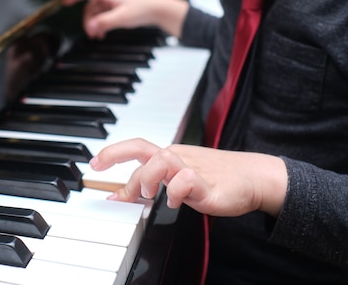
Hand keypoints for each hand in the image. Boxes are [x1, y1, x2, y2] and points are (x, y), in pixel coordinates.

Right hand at [62, 0, 188, 38]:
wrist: (159, 9)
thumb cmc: (143, 9)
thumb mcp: (122, 18)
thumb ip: (104, 22)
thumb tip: (89, 27)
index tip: (65, 3)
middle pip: (91, 6)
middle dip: (88, 20)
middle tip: (89, 33)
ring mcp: (115, 2)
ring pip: (98, 12)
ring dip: (95, 24)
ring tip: (97, 36)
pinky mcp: (120, 8)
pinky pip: (106, 15)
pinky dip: (102, 24)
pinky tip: (103, 33)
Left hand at [90, 138, 287, 216]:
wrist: (253, 177)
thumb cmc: (214, 177)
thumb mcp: (175, 180)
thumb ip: (149, 185)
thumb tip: (119, 195)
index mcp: (170, 154)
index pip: (137, 146)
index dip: (114, 152)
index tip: (95, 164)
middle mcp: (178, 158)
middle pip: (145, 152)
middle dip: (130, 175)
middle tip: (127, 196)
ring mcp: (193, 169)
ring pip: (162, 159)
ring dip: (149, 177)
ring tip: (151, 194)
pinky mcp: (208, 185)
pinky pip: (187, 180)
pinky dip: (176, 192)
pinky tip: (176, 202)